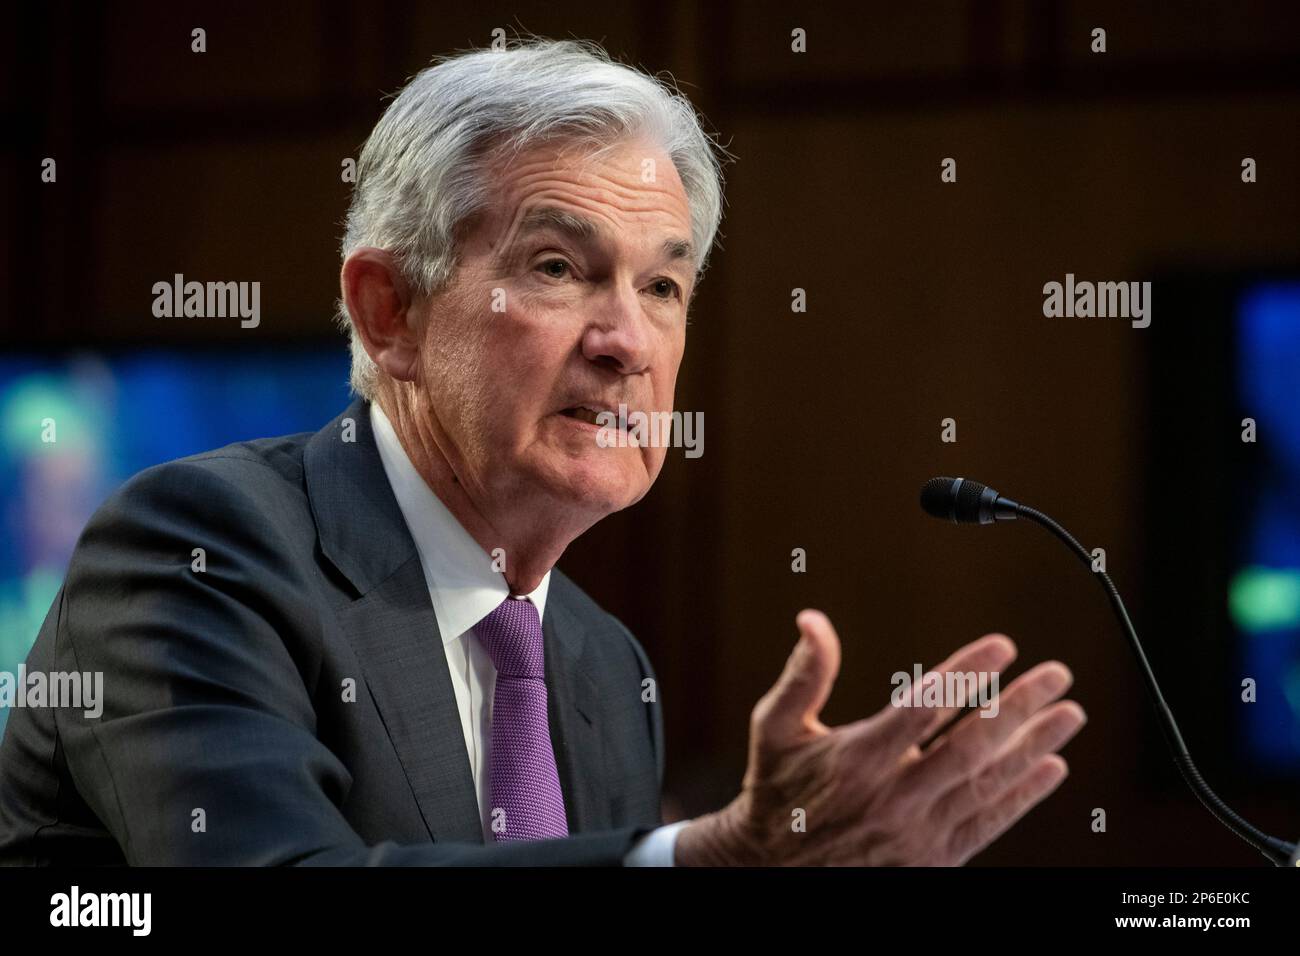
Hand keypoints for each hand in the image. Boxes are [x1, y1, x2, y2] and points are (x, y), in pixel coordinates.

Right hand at [675, 609, 1085, 864]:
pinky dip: (1022, 797)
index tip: (1004, 646)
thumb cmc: (777, 790)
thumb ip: (803, 674)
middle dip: (1020, 705)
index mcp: (857, 757)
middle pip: (972, 744)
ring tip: (1069, 714)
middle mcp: (893, 796)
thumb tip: (813, 619)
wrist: (773, 872)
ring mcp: (916, 833)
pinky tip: (1051, 768)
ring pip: (987, 783)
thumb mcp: (775, 728)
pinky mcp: (931, 861)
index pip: (925, 706)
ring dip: (1034, 746)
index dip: (967, 672)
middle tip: (1058, 674)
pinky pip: (987, 824)